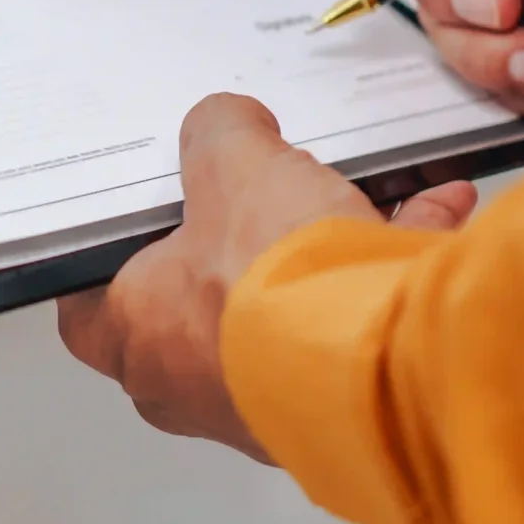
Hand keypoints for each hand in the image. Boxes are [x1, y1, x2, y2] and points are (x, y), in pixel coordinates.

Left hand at [57, 93, 477, 457]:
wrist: (382, 361)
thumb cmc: (275, 284)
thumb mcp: (234, 163)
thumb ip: (219, 131)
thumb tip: (226, 124)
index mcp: (138, 337)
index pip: (89, 306)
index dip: (111, 254)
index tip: (137, 216)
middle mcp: (194, 385)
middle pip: (203, 299)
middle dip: (243, 244)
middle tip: (261, 193)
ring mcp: (270, 400)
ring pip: (292, 311)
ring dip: (330, 250)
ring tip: (365, 191)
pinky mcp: (346, 400)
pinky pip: (362, 324)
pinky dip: (391, 268)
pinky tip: (434, 210)